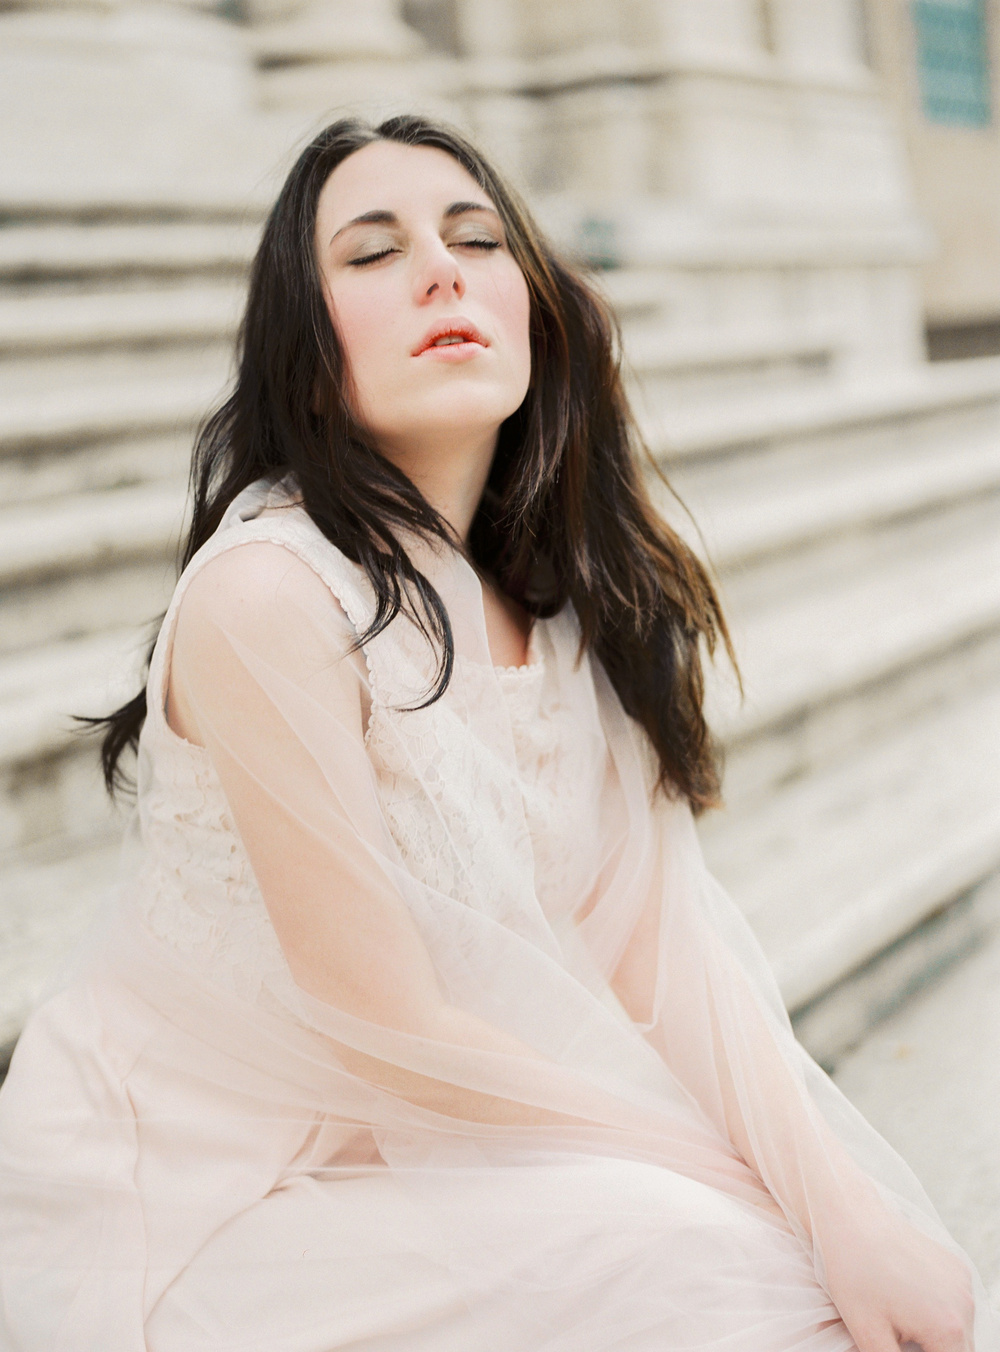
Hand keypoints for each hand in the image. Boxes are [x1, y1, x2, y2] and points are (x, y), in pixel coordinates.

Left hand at [818, 1206, 975, 1351]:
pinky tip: (907, 1300)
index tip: (900, 1347)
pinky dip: (940, 1311)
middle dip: (933, 1351)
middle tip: (898, 1338)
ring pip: (961, 1330)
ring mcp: (962, 1282)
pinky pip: (957, 1303)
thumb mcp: (868, 1334)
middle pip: (960, 1351)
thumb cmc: (853, 1273)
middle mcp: (965, 1304)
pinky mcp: (955, 1265)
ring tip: (900, 1321)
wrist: (850, 1216)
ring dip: (939, 1335)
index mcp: (947, 1327)